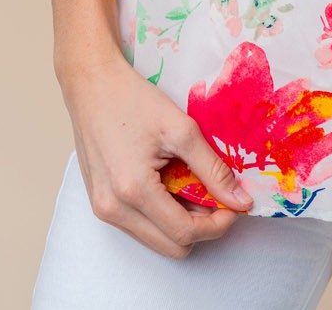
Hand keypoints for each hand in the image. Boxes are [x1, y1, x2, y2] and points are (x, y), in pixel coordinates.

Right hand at [60, 49, 253, 257]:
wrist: (91, 84)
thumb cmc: (133, 100)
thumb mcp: (181, 129)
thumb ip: (213, 169)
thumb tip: (241, 200)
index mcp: (133, 191)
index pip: (185, 233)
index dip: (218, 224)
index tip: (235, 204)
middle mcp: (114, 210)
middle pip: (172, 246)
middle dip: (202, 227)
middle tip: (218, 195)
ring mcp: (104, 209)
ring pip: (156, 239)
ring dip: (182, 220)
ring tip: (194, 184)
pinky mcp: (101, 202)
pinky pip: (140, 225)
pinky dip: (162, 213)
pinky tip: (172, 183)